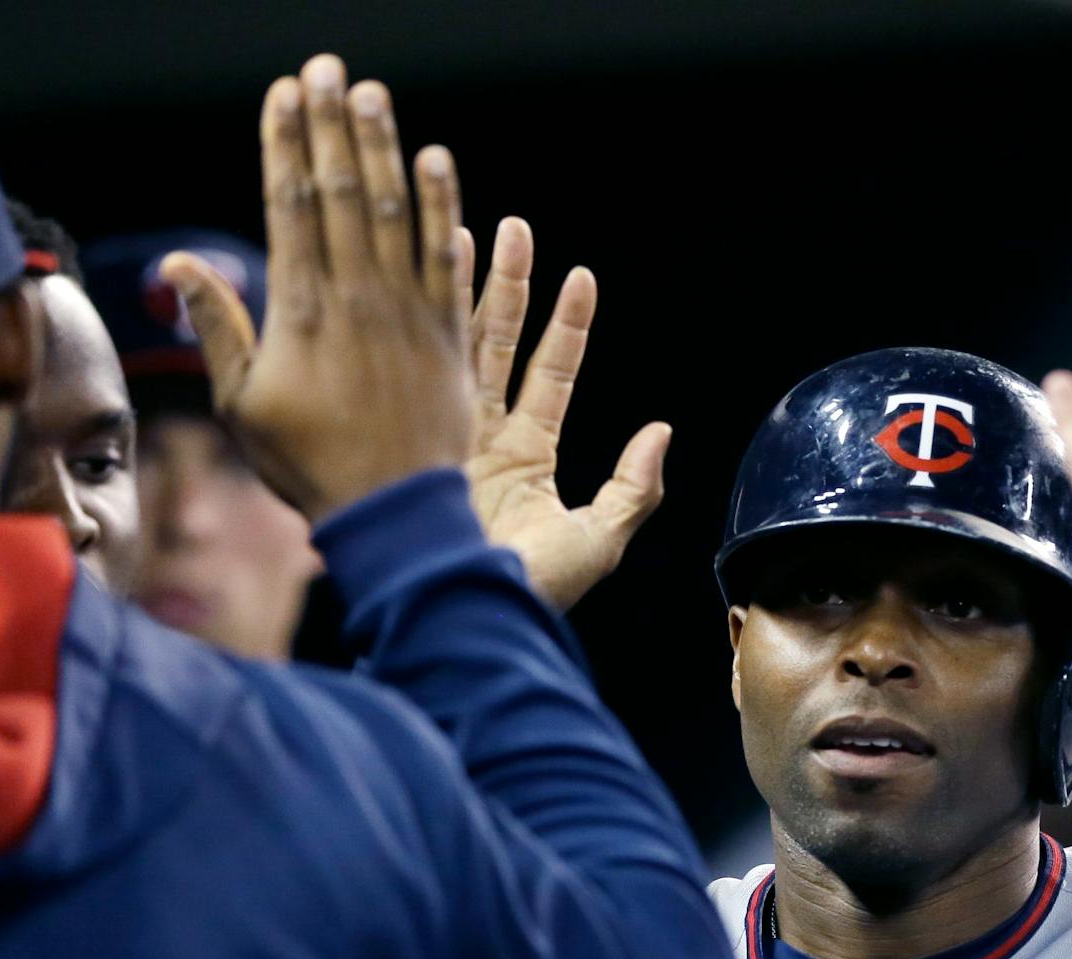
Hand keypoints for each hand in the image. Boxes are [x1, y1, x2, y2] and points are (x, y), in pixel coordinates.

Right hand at [161, 55, 472, 521]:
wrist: (392, 512)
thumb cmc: (309, 465)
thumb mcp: (243, 403)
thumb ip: (218, 326)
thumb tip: (180, 264)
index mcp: (300, 311)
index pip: (289, 206)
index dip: (285, 144)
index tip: (282, 95)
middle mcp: (356, 300)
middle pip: (340, 193)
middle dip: (330, 126)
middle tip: (324, 68)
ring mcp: (407, 313)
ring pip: (393, 213)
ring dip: (382, 148)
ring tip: (370, 94)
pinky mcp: (449, 333)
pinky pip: (446, 257)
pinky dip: (442, 207)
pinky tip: (436, 161)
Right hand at [456, 218, 665, 611]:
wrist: (462, 617)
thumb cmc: (532, 591)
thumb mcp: (597, 539)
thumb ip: (633, 488)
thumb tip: (660, 431)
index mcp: (526, 458)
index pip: (551, 376)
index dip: (567, 328)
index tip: (581, 276)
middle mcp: (481, 439)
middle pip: (499, 346)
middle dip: (508, 287)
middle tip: (515, 229)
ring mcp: (441, 436)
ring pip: (458, 347)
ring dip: (464, 289)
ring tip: (466, 229)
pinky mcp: (410, 440)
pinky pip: (422, 370)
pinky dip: (423, 320)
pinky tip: (420, 273)